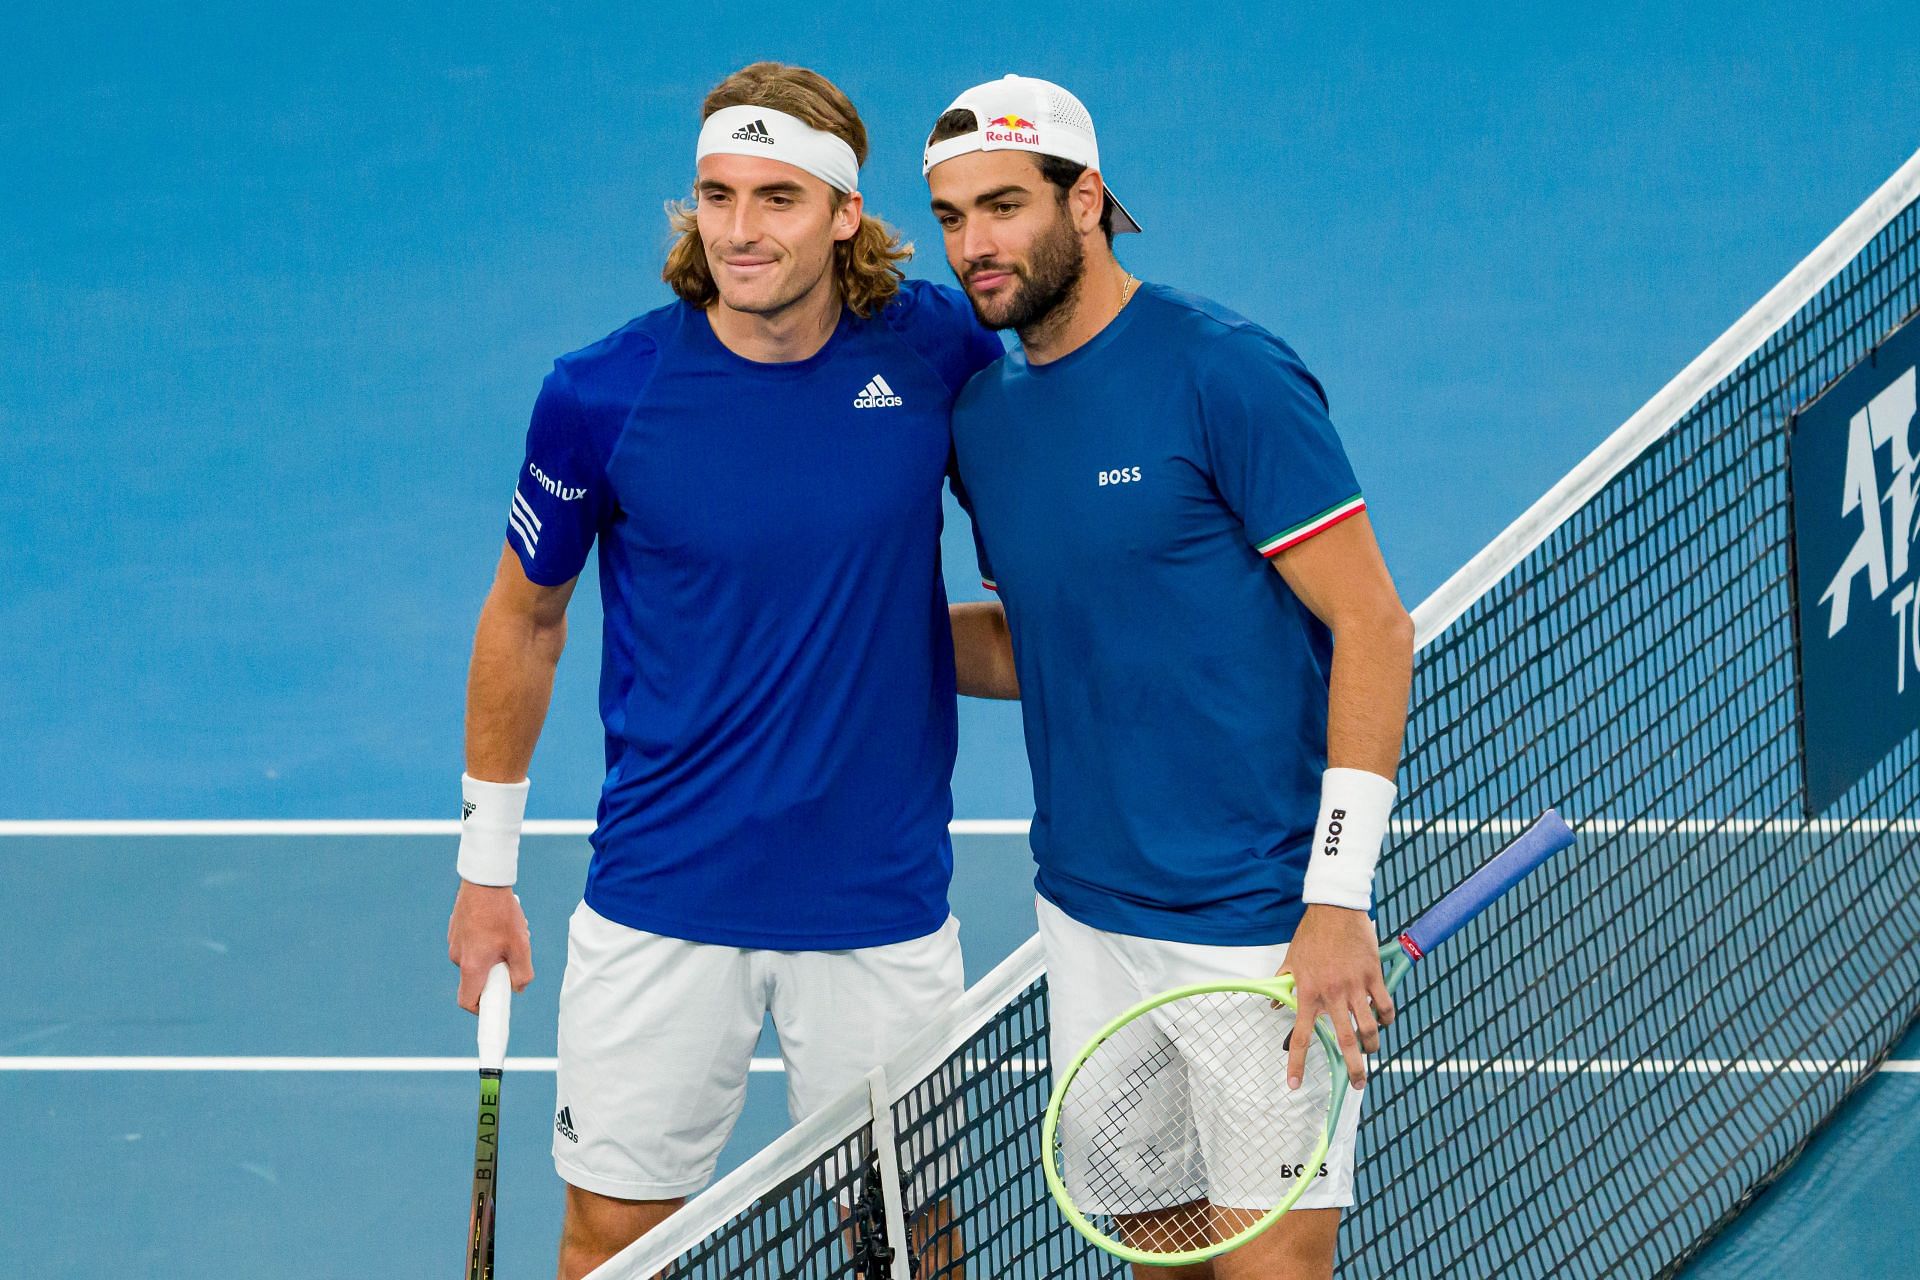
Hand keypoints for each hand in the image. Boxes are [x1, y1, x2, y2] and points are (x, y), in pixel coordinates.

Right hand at [447, 881, 533, 1012]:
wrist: (483, 881)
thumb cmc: (502, 913)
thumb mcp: (521, 945)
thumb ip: (522, 973)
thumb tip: (518, 988)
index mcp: (472, 966)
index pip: (467, 1001)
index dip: (481, 1009)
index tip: (495, 1007)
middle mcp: (457, 957)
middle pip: (476, 978)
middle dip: (495, 973)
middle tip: (513, 956)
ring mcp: (454, 942)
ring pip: (476, 958)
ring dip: (493, 953)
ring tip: (508, 933)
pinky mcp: (455, 929)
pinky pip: (472, 943)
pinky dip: (485, 940)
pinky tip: (499, 922)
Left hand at [1278, 904, 1393, 1089]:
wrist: (1334, 909)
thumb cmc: (1312, 934)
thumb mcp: (1291, 960)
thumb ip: (1283, 985)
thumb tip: (1274, 1005)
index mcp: (1308, 992)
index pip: (1301, 1035)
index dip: (1297, 1063)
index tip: (1294, 1085)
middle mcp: (1332, 994)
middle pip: (1344, 1041)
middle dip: (1353, 1067)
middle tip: (1357, 1084)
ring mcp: (1355, 986)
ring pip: (1368, 1027)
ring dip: (1372, 1045)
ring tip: (1371, 1051)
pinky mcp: (1373, 976)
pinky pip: (1384, 1005)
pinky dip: (1386, 1018)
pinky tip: (1384, 1022)